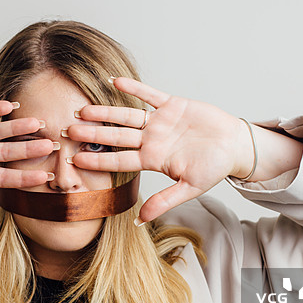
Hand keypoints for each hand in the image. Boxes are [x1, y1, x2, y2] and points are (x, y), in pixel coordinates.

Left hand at [65, 77, 253, 222]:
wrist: (234, 146)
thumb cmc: (214, 168)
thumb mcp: (190, 188)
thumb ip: (164, 201)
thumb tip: (140, 221)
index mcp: (153, 159)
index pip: (119, 160)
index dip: (97, 158)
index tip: (74, 158)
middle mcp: (151, 140)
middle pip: (116, 136)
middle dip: (93, 133)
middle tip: (68, 130)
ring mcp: (159, 122)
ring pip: (126, 115)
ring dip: (105, 112)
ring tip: (84, 109)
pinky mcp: (172, 105)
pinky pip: (149, 94)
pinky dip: (133, 87)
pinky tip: (114, 80)